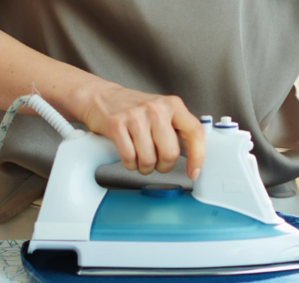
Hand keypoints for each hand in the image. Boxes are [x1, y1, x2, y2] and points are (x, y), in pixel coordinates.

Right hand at [76, 83, 204, 178]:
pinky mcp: (116, 125)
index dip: (197, 156)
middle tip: (157, 163)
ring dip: (144, 167)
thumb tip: (194, 155)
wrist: (100, 97)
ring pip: (148, 159)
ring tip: (140, 159)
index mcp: (173, 105)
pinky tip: (129, 157)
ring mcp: (135, 116)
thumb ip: (177, 130)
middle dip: (163, 166)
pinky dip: (129, 164)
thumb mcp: (161, 111)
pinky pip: (129, 157)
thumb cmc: (133, 108)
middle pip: (170, 153)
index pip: (195, 133)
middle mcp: (156, 108)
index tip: (194, 171)